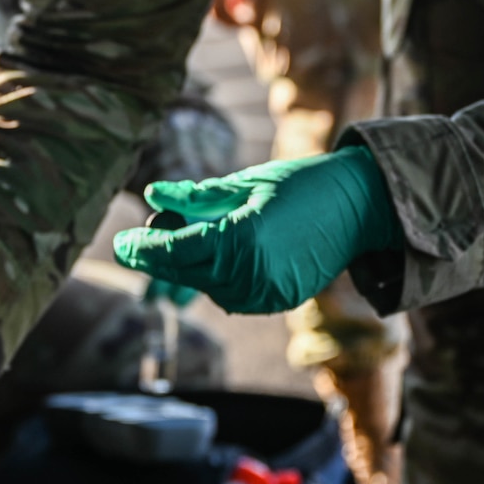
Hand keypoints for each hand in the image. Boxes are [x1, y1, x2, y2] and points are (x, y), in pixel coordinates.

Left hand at [112, 148, 400, 313]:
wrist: (362, 205)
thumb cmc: (302, 184)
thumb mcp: (244, 183)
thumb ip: (196, 196)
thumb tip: (153, 195)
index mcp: (241, 239)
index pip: (176, 252)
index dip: (144, 249)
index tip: (120, 242)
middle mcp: (253, 274)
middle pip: (188, 272)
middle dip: (160, 259)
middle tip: (136, 242)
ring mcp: (268, 293)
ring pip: (209, 287)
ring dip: (188, 268)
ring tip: (177, 239)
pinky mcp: (280, 300)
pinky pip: (234, 295)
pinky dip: (217, 278)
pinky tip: (212, 257)